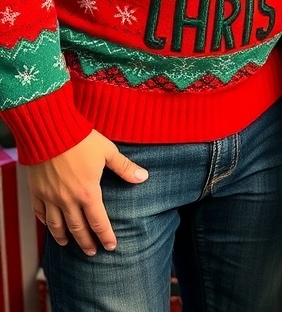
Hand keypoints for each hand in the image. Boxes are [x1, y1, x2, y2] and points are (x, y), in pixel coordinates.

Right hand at [26, 129, 147, 255]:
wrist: (49, 130)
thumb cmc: (80, 139)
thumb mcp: (107, 151)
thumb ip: (124, 167)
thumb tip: (144, 177)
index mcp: (88, 193)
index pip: (99, 222)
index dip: (106, 236)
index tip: (111, 246)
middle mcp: (68, 200)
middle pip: (78, 229)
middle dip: (86, 243)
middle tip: (92, 252)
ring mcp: (50, 197)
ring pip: (57, 226)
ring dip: (64, 237)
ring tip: (68, 244)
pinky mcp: (37, 191)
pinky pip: (40, 213)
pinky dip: (45, 222)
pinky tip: (50, 225)